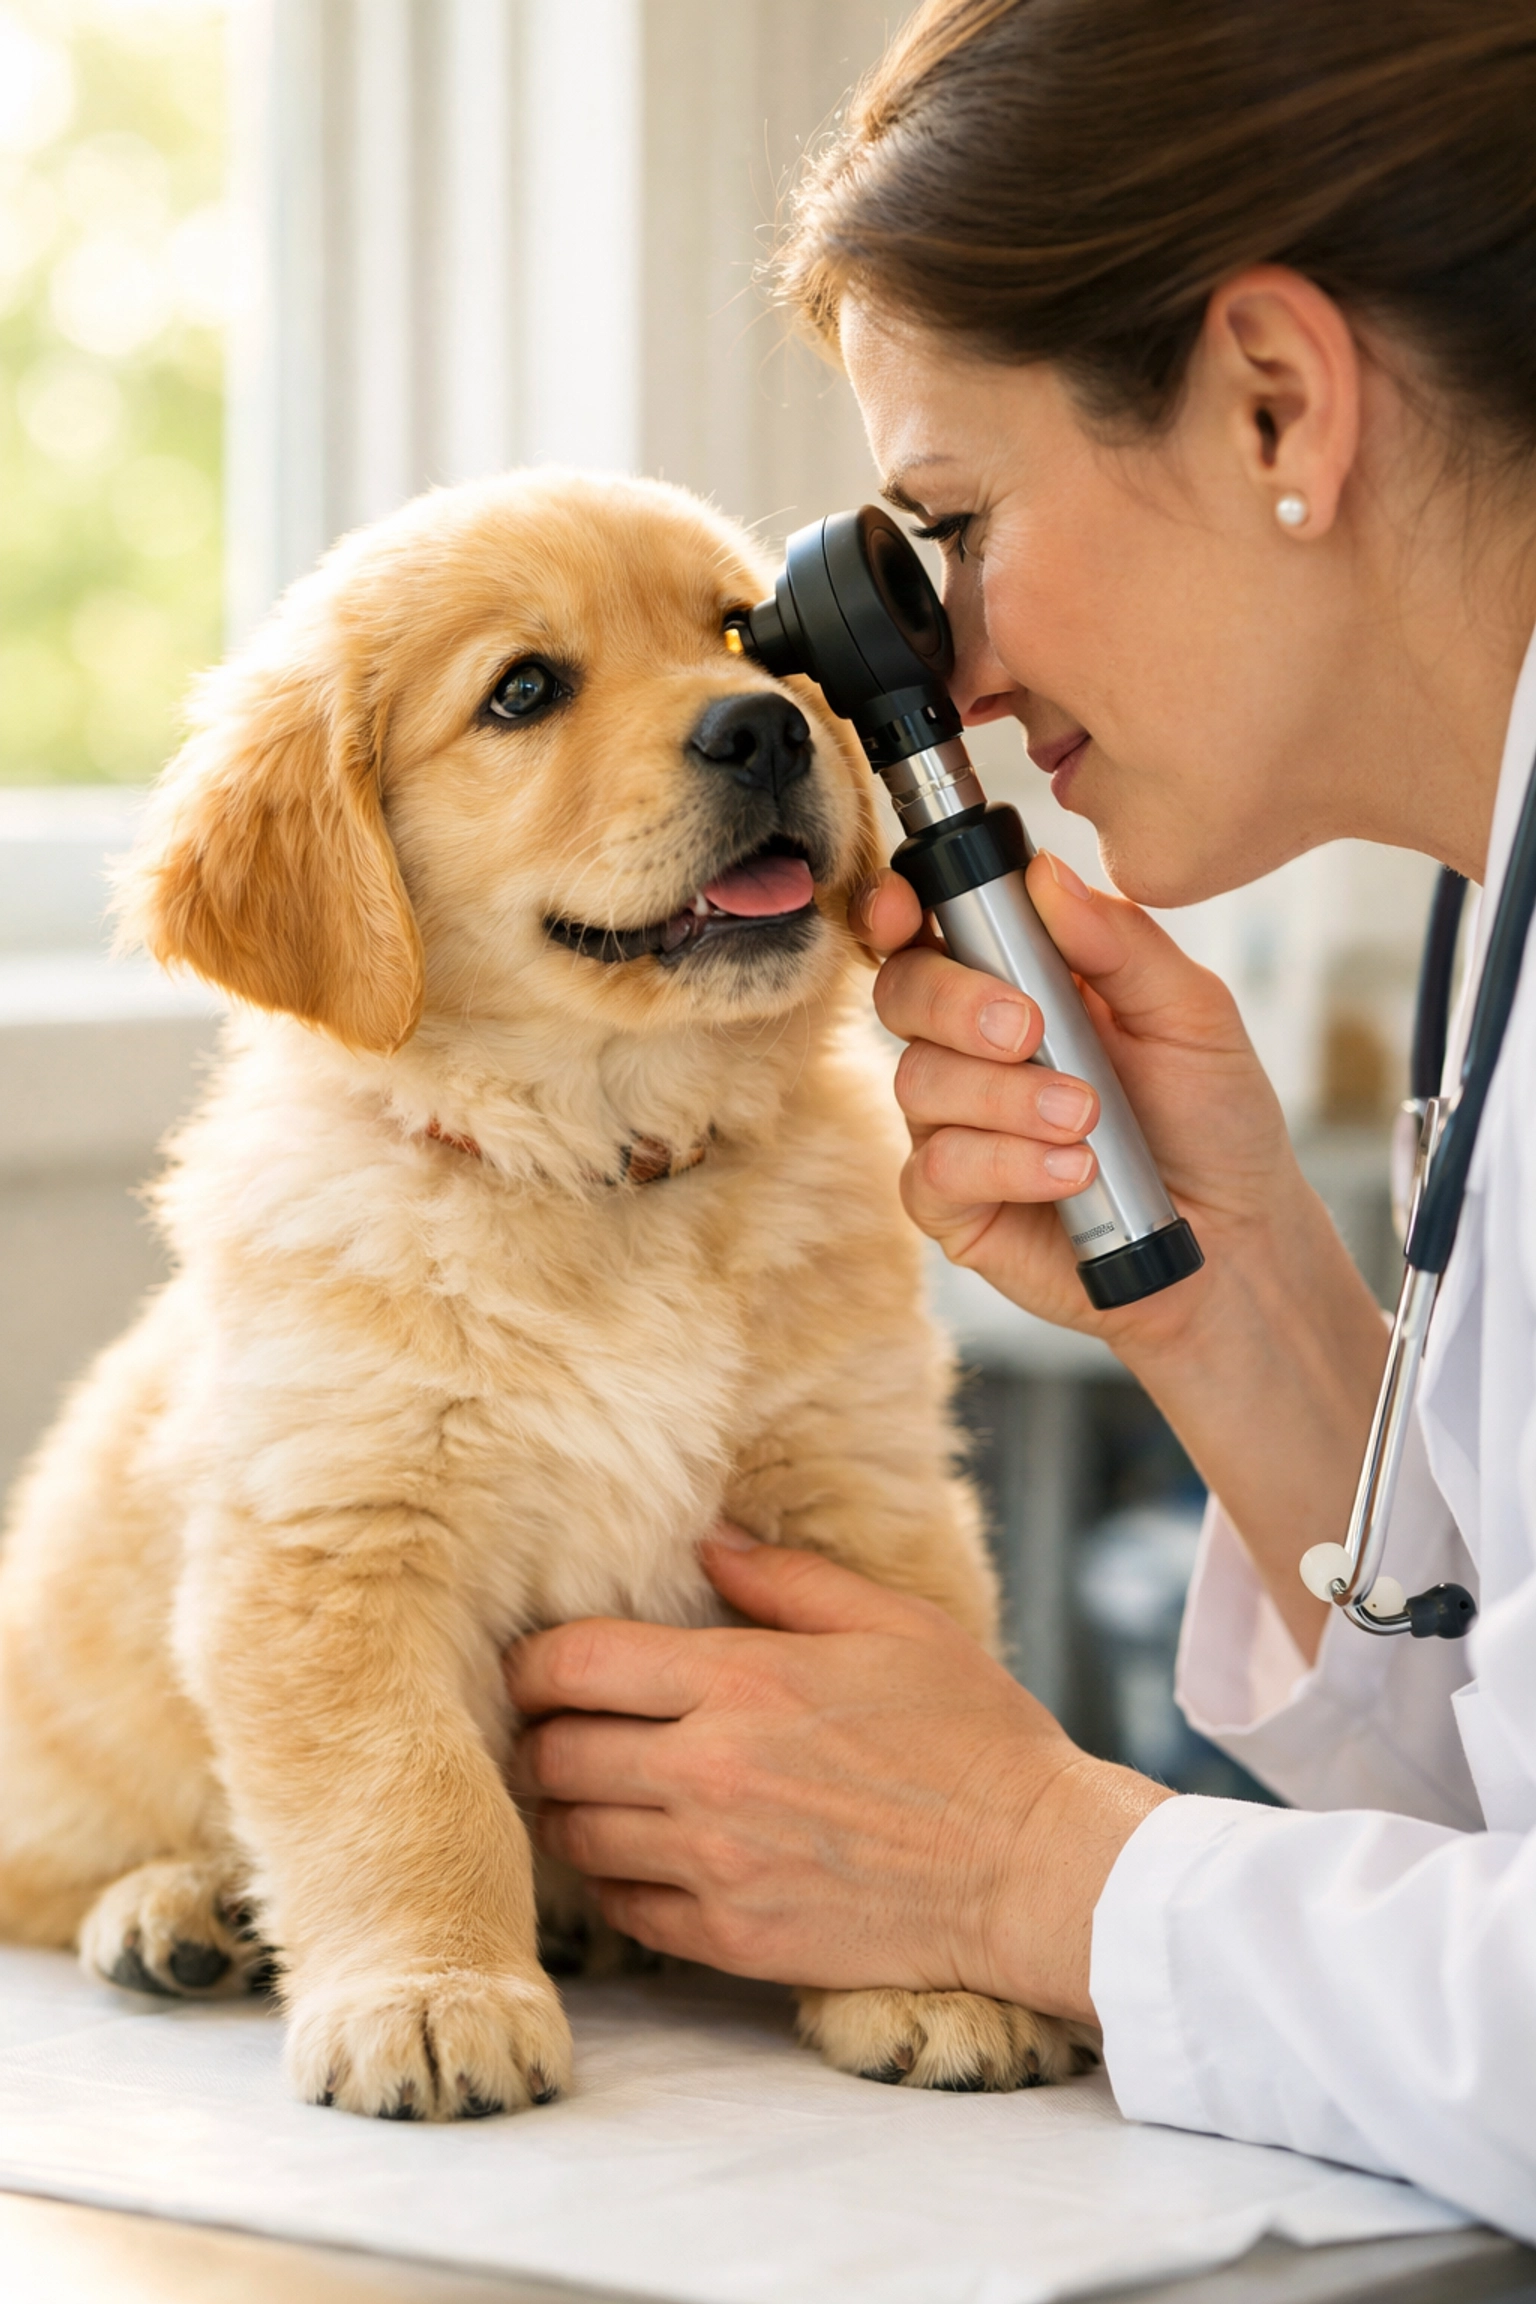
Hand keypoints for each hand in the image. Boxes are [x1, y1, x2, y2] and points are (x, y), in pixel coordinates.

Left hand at [507, 1531, 1170, 2022]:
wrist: (1032, 1868)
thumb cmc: (972, 1733)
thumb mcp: (892, 1622)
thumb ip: (784, 1578)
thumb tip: (705, 1542)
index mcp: (743, 1683)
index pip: (574, 1664)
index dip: (531, 1660)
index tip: (534, 1663)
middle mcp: (710, 1773)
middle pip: (555, 1752)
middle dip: (537, 1734)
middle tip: (552, 1726)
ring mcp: (716, 1864)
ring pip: (575, 1835)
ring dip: (566, 1808)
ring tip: (588, 1789)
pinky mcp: (733, 1939)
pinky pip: (625, 1909)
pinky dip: (615, 1881)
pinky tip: (641, 1857)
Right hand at [853, 850, 1288, 1351]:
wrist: (1236, 1238)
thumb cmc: (1214, 1119)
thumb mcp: (1192, 1014)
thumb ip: (1120, 941)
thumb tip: (1045, 872)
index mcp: (1019, 981)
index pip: (930, 928)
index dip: (899, 909)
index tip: (908, 910)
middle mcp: (971, 1047)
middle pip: (901, 992)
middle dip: (956, 1002)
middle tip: (1030, 1030)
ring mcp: (955, 1125)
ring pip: (920, 1082)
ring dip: (1006, 1097)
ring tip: (1086, 1119)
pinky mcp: (953, 1204)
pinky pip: (936, 1169)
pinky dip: (1006, 1164)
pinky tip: (1073, 1174)